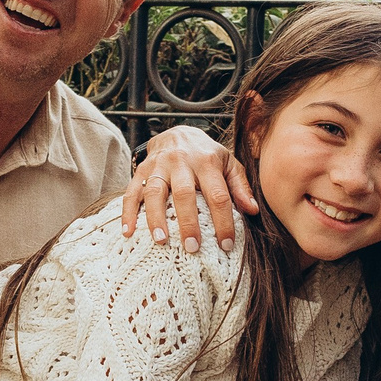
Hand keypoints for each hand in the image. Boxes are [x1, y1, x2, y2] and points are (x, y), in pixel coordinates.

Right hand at [120, 123, 258, 253]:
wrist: (178, 132)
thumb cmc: (206, 154)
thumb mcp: (228, 163)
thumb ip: (240, 186)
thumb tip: (252, 210)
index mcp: (207, 161)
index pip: (218, 195)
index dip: (223, 221)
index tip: (226, 245)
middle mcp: (181, 161)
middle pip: (184, 193)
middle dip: (188, 222)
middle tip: (193, 248)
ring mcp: (158, 165)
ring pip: (154, 191)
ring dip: (156, 217)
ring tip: (160, 241)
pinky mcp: (140, 170)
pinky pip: (131, 191)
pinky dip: (128, 212)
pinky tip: (128, 231)